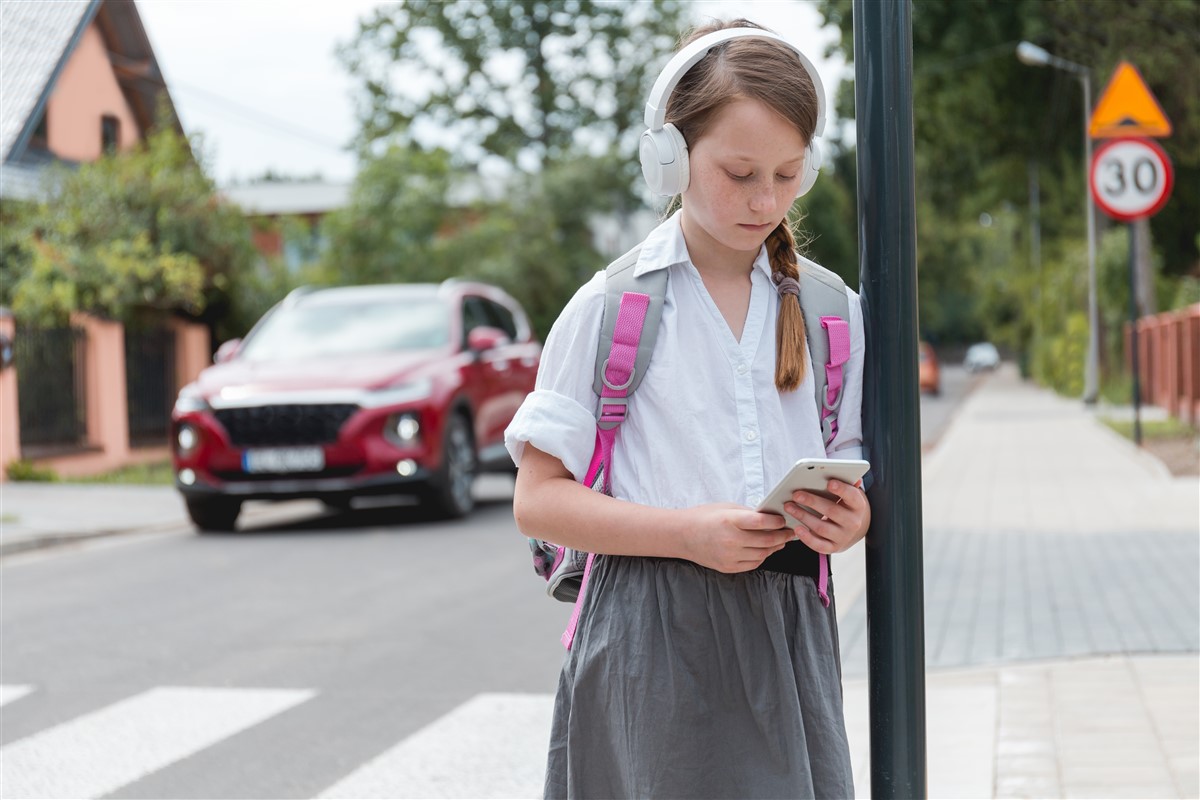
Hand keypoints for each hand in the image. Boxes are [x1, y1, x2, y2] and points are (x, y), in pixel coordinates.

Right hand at [679, 503, 794, 573]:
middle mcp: (730, 540)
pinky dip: (762, 557)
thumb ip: (748, 513)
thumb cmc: (704, 517)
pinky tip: (765, 550)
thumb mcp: (727, 508)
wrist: (682, 535)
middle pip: (766, 540)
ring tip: (780, 541)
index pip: (761, 522)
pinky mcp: (728, 567)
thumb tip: (771, 518)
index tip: (784, 520)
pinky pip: (753, 564)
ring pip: (762, 554)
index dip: (777, 522)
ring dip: (774, 547)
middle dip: (781, 536)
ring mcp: (729, 556)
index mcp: (730, 521)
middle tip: (790, 532)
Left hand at [784, 479, 870, 554]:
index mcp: (858, 506)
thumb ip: (845, 484)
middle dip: (812, 501)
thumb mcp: (850, 495)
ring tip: (789, 507)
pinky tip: (796, 528)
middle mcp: (853, 523)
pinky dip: (807, 538)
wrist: (855, 529)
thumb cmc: (847, 506)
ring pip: (822, 527)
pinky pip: (819, 545)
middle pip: (832, 511)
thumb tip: (843, 472)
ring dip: (803, 516)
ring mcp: (843, 537)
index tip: (829, 482)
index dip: (842, 489)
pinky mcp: (834, 547)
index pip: (852, 496)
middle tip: (796, 494)